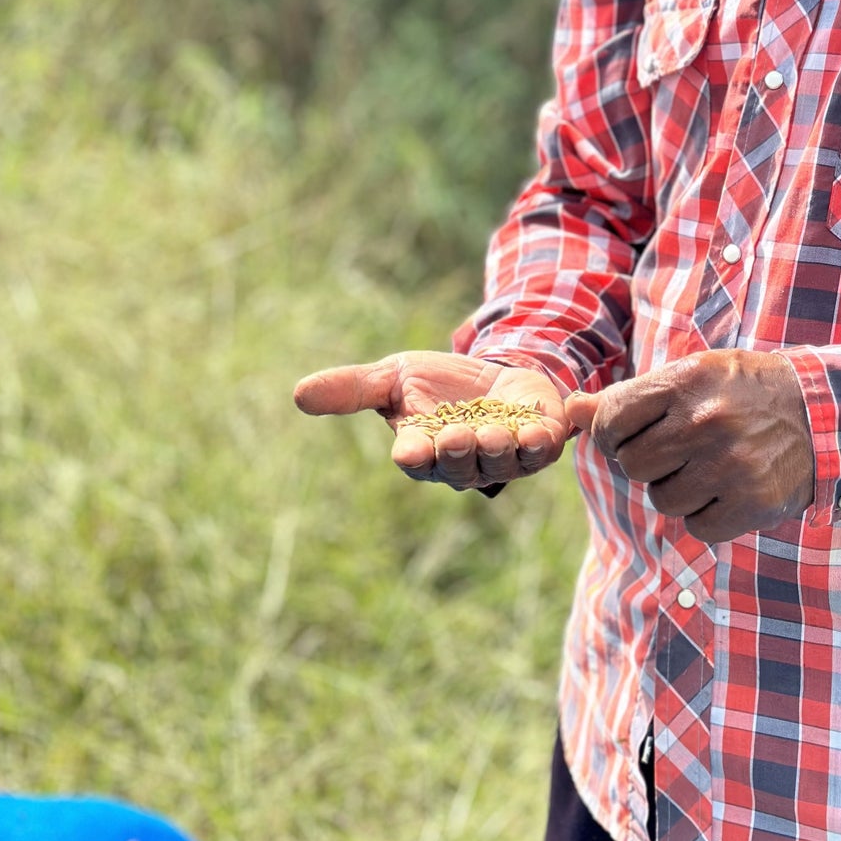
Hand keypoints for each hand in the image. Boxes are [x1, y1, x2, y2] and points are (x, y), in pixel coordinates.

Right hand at [294, 352, 567, 490]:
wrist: (495, 373)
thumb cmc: (438, 383)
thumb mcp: (394, 377)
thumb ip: (352, 389)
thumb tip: (298, 394)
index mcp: (424, 451)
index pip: (416, 460)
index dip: (414, 456)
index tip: (409, 450)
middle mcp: (463, 463)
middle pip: (459, 467)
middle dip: (458, 452)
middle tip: (455, 434)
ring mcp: (504, 457)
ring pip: (502, 463)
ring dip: (499, 448)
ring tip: (497, 431)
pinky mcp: (539, 444)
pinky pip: (541, 451)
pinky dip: (541, 441)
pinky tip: (540, 429)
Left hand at [565, 350, 812, 542]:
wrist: (822, 413)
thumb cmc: (741, 391)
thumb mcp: (690, 377)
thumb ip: (629, 397)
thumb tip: (571, 410)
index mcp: (686, 381)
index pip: (611, 420)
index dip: (613, 433)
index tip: (633, 433)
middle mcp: (707, 421)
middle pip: (633, 466)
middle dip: (649, 462)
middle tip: (679, 450)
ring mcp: (731, 465)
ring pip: (664, 500)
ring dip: (679, 490)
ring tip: (709, 467)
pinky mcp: (752, 503)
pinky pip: (698, 527)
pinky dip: (708, 515)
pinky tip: (729, 489)